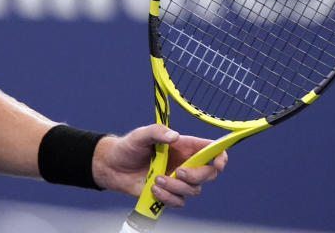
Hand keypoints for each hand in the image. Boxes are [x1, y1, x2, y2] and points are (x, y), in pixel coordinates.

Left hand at [92, 125, 226, 207]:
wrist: (114, 167)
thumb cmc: (129, 147)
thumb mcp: (140, 135)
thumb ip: (156, 132)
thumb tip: (174, 136)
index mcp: (184, 146)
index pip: (211, 150)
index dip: (220, 156)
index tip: (218, 163)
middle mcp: (184, 163)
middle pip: (208, 174)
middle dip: (196, 175)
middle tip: (178, 171)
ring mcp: (178, 180)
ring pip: (193, 190)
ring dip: (176, 187)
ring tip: (156, 179)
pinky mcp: (169, 193)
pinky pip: (179, 202)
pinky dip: (168, 197)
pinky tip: (153, 188)